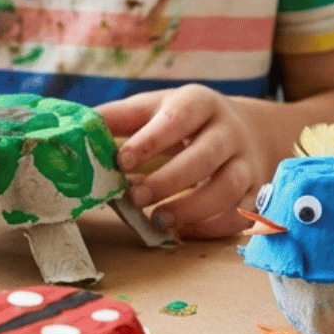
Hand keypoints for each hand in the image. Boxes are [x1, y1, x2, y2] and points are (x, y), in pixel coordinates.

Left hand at [98, 85, 270, 238]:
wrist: (243, 130)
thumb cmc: (184, 120)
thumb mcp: (154, 107)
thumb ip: (119, 118)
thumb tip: (78, 129)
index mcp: (200, 103)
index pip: (177, 118)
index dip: (149, 140)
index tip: (121, 161)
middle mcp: (229, 131)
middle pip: (204, 156)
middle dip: (168, 180)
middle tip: (134, 197)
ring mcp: (246, 163)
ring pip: (228, 188)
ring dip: (192, 208)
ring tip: (158, 220)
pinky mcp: (255, 192)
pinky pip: (241, 214)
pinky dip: (213, 226)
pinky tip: (184, 231)